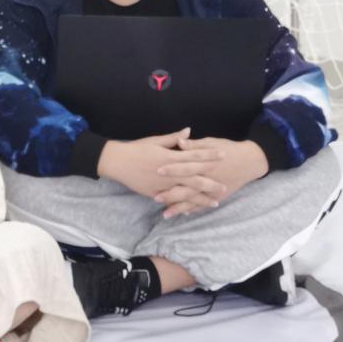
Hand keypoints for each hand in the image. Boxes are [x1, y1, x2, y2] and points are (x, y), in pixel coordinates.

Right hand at [97, 129, 225, 205]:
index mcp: (169, 156)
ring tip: (215, 202)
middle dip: (211, 182)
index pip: (194, 155)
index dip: (210, 155)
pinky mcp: (155, 193)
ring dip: (201, 198)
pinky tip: (193, 209)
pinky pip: (173, 200)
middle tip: (225, 186)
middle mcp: (168, 172)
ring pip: (186, 193)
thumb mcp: (154, 141)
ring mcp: (163, 184)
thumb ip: (173, 138)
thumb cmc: (136, 149)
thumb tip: (189, 131)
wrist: (117, 162)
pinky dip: (184, 205)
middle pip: (194, 177)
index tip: (224, 155)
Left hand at [154, 137, 267, 216]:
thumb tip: (179, 141)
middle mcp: (208, 179)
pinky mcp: (218, 196)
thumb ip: (193, 145)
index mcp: (204, 163)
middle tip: (155, 198)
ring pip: (194, 201)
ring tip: (165, 213)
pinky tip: (182, 213)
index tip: (157, 171)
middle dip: (171, 194)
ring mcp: (213, 190)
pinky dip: (193, 209)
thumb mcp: (210, 143)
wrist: (249, 161)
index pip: (185, 167)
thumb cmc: (228, 149)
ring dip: (179, 207)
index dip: (172, 169)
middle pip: (187, 187)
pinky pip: (204, 205)